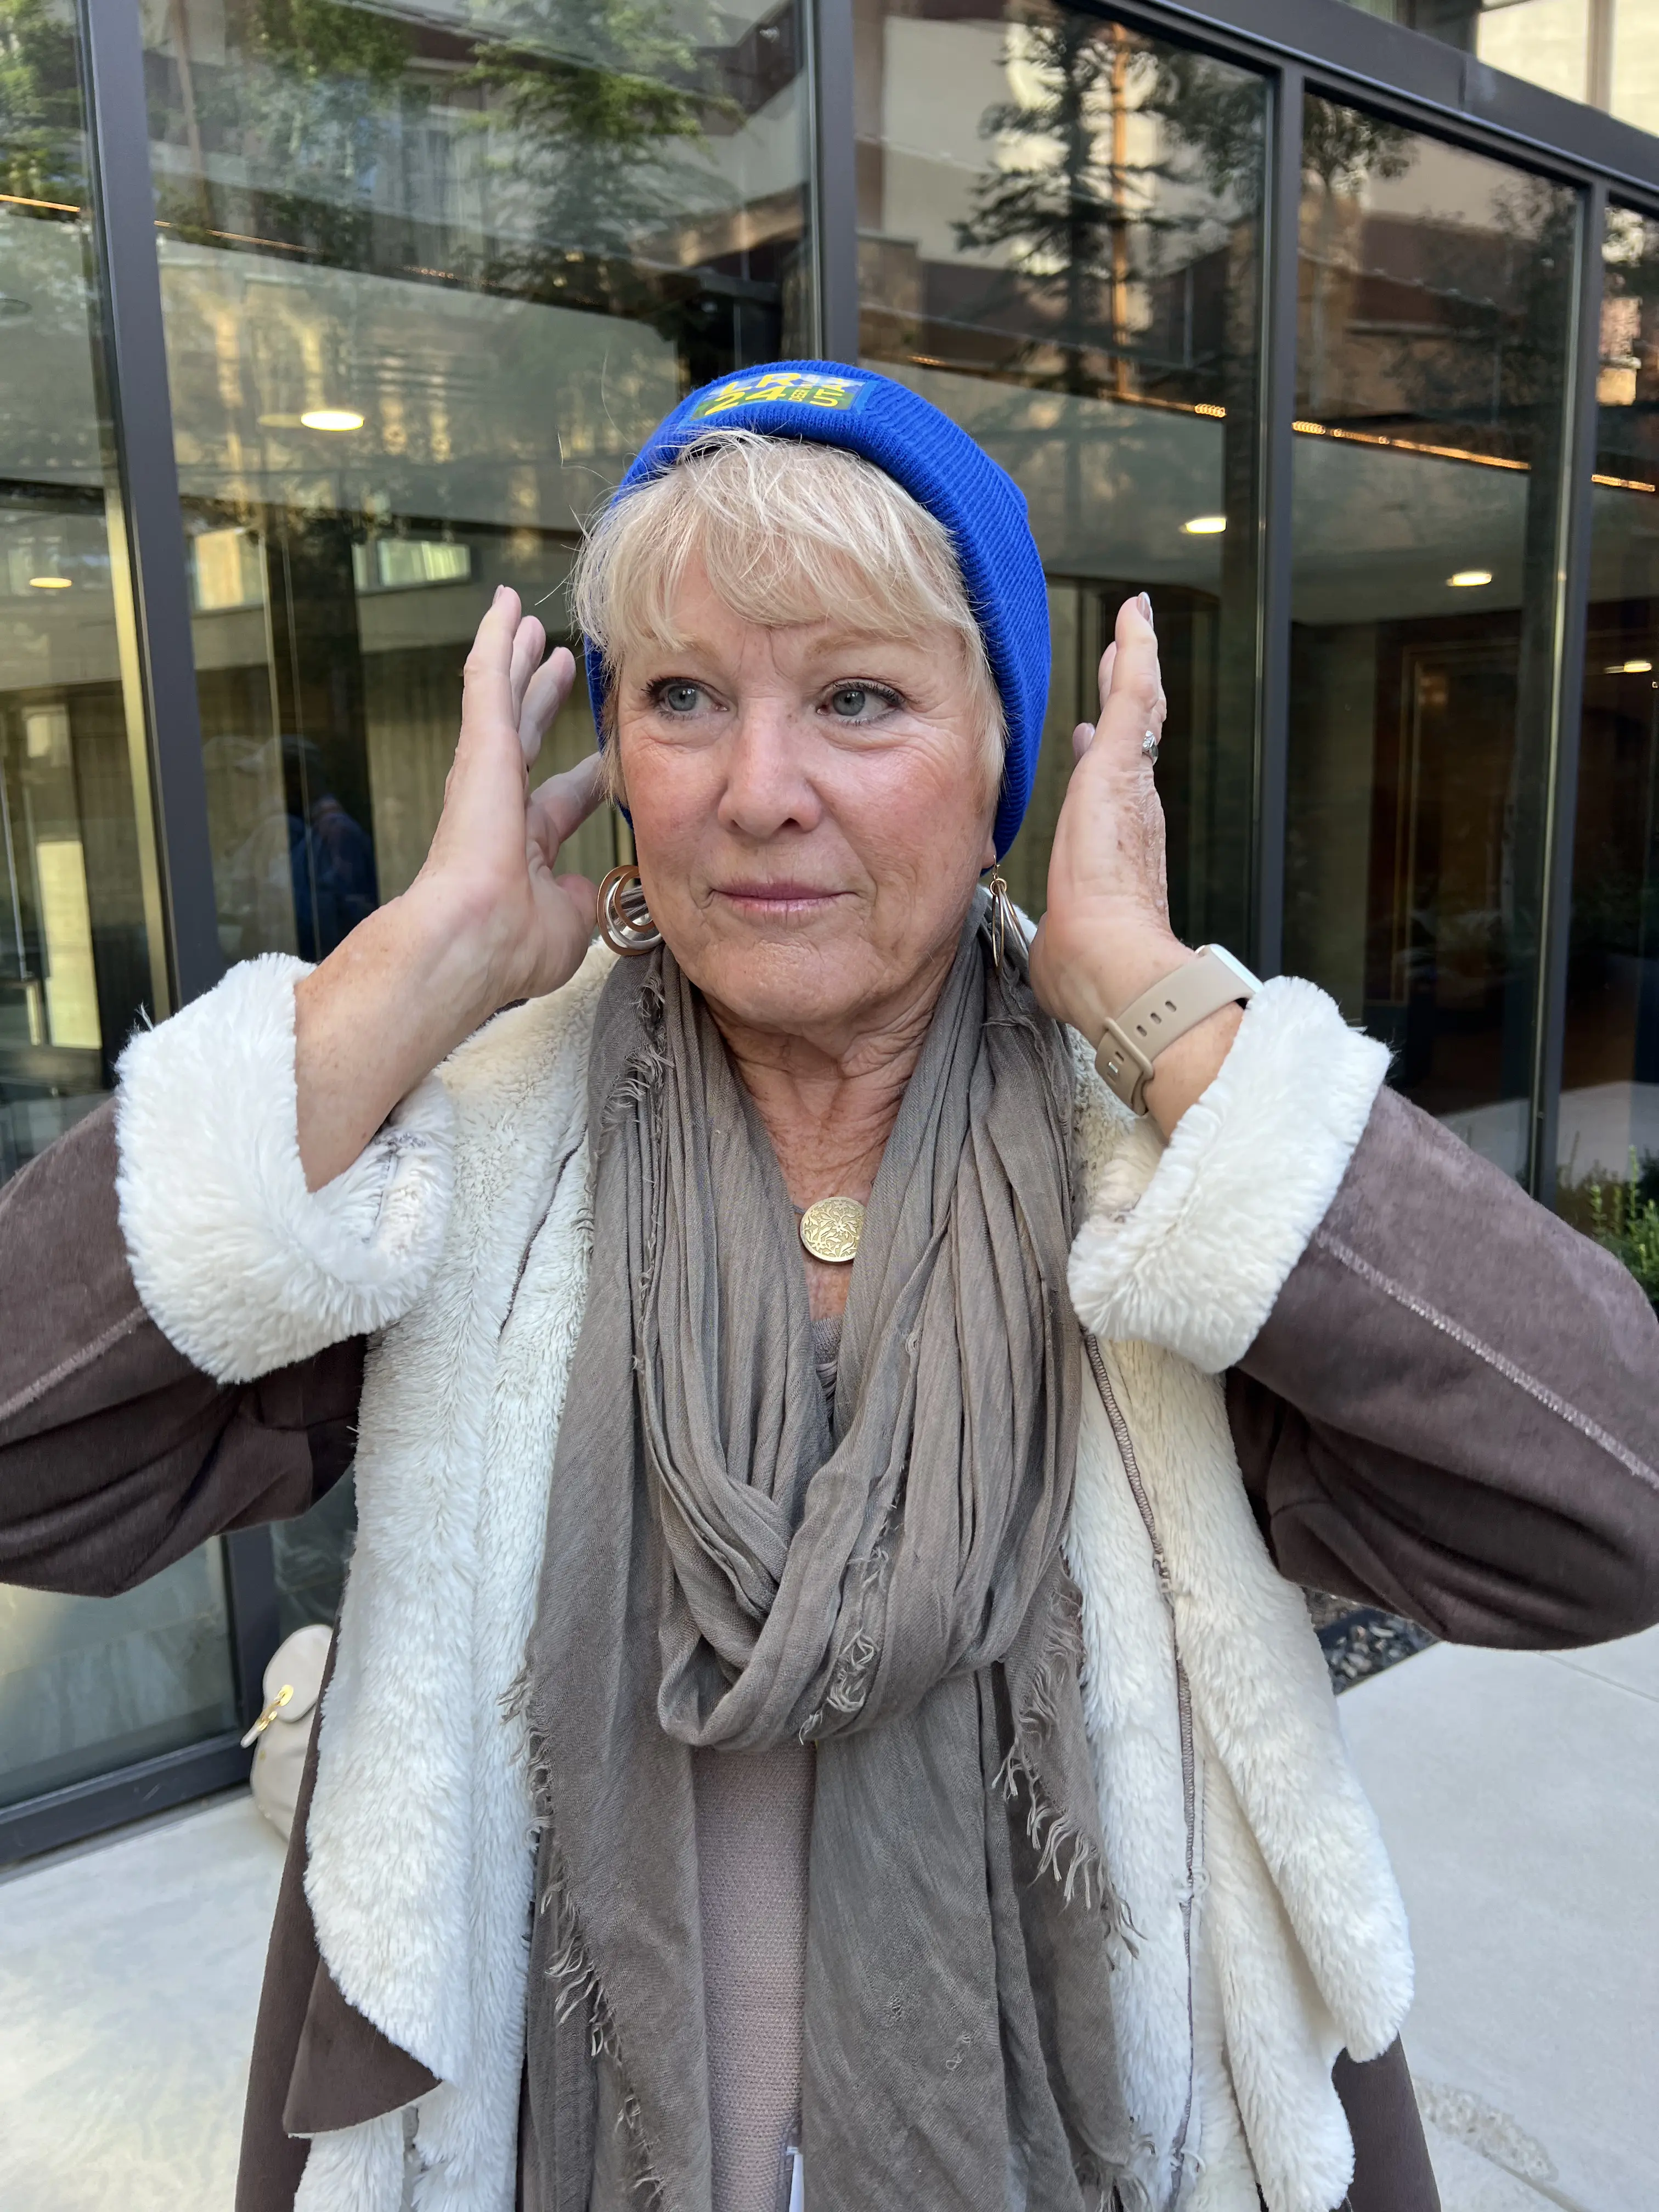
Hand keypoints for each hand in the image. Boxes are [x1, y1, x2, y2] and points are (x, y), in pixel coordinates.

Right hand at [409, 585, 603, 1008]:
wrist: (471, 942)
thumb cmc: (511, 947)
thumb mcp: (568, 924)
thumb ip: (580, 899)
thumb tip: (589, 888)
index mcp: (523, 847)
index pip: (560, 801)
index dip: (584, 780)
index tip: (604, 765)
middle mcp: (498, 805)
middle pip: (526, 735)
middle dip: (540, 699)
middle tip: (556, 661)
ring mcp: (485, 773)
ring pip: (501, 698)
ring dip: (514, 658)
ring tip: (524, 620)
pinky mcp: (480, 746)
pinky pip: (487, 680)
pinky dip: (495, 642)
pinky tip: (503, 608)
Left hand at [1028, 594, 1239, 1135]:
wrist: (1110, 967)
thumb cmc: (1087, 972)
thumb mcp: (1064, 942)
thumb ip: (1059, 939)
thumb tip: (1054, 959)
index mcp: (1118, 853)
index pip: (1113, 792)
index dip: (1105, 757)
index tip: (1091, 735)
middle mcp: (1134, 813)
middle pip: (1133, 740)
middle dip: (1129, 698)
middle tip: (1124, 658)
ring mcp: (1131, 786)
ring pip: (1136, 710)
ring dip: (1135, 666)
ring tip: (1132, 627)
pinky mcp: (1122, 766)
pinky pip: (1133, 692)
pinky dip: (1136, 651)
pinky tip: (1133, 616)